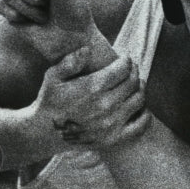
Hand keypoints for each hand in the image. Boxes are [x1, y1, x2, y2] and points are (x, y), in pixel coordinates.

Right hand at [27, 47, 150, 148]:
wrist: (45, 133)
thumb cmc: (50, 101)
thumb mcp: (53, 77)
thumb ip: (70, 61)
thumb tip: (88, 49)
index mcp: (92, 88)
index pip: (123, 68)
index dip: (127, 60)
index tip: (125, 59)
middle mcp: (105, 105)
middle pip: (133, 82)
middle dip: (134, 72)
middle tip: (131, 69)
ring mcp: (111, 124)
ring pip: (139, 99)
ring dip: (140, 89)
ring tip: (134, 84)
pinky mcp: (114, 138)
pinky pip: (141, 124)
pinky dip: (145, 113)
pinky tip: (139, 106)